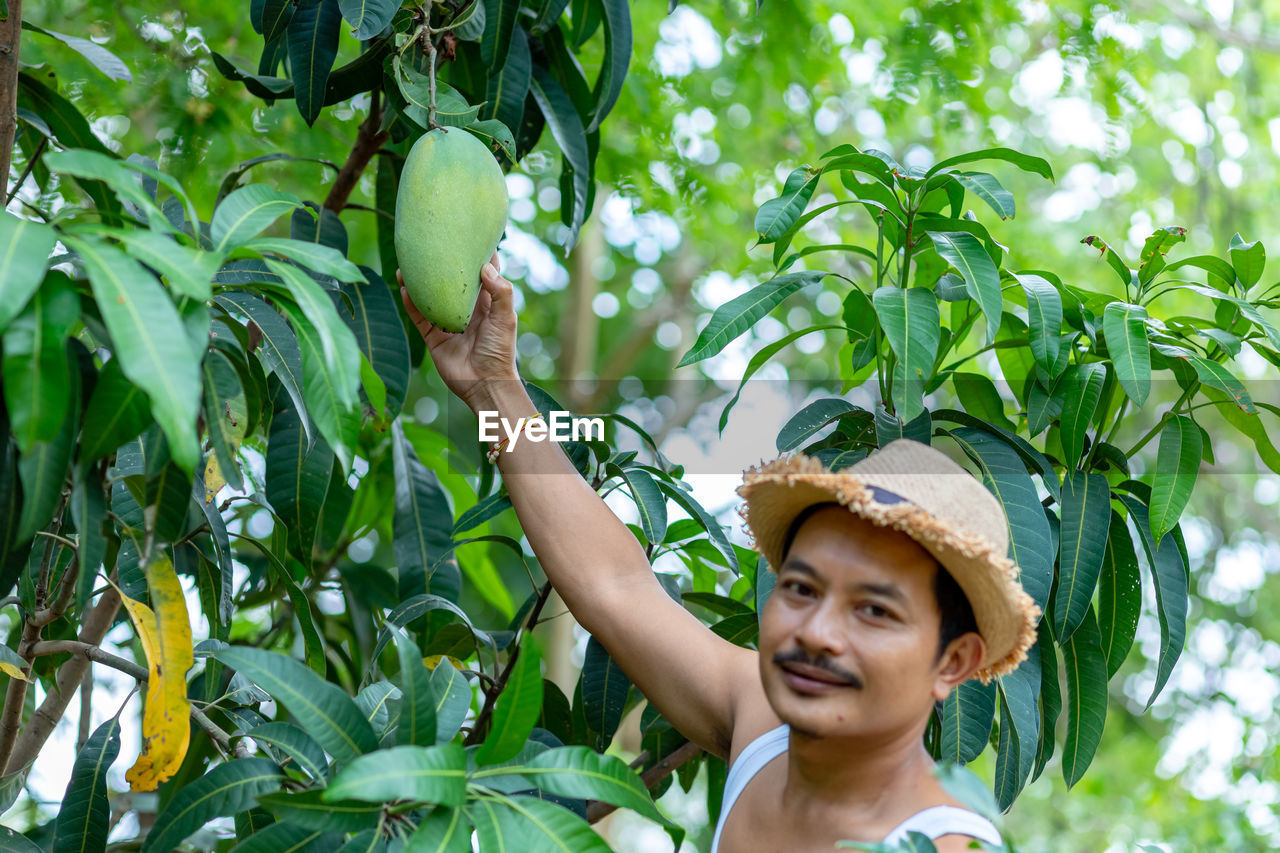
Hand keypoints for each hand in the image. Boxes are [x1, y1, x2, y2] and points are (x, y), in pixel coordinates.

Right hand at [399, 251, 519, 409]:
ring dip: (420, 281)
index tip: (469, 232)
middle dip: (443, 263)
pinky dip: (410, 302)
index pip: (483, 272)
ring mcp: (447, 322)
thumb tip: (484, 266)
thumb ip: (501, 292)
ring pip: (430, 296)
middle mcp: (465, 309)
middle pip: (452, 281)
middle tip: (432, 242)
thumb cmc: (501, 351)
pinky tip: (403, 286)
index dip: (478, 253)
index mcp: (486, 302)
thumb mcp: (507, 319)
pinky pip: (419, 316)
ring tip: (408, 263)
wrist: (485, 384)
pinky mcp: (433, 336)